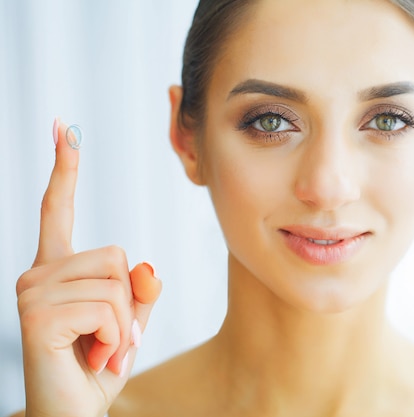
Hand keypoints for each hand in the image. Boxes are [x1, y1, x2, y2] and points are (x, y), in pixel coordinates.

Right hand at [15, 119, 161, 416]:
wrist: (74, 415)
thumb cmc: (97, 367)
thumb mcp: (128, 324)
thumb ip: (138, 292)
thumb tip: (147, 265)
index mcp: (57, 270)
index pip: (59, 210)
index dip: (65, 169)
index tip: (65, 127)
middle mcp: (37, 274)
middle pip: (116, 254)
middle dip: (129, 302)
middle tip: (112, 338)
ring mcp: (32, 293)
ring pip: (115, 283)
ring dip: (124, 325)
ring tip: (101, 350)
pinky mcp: (37, 317)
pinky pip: (107, 308)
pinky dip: (116, 339)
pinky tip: (95, 358)